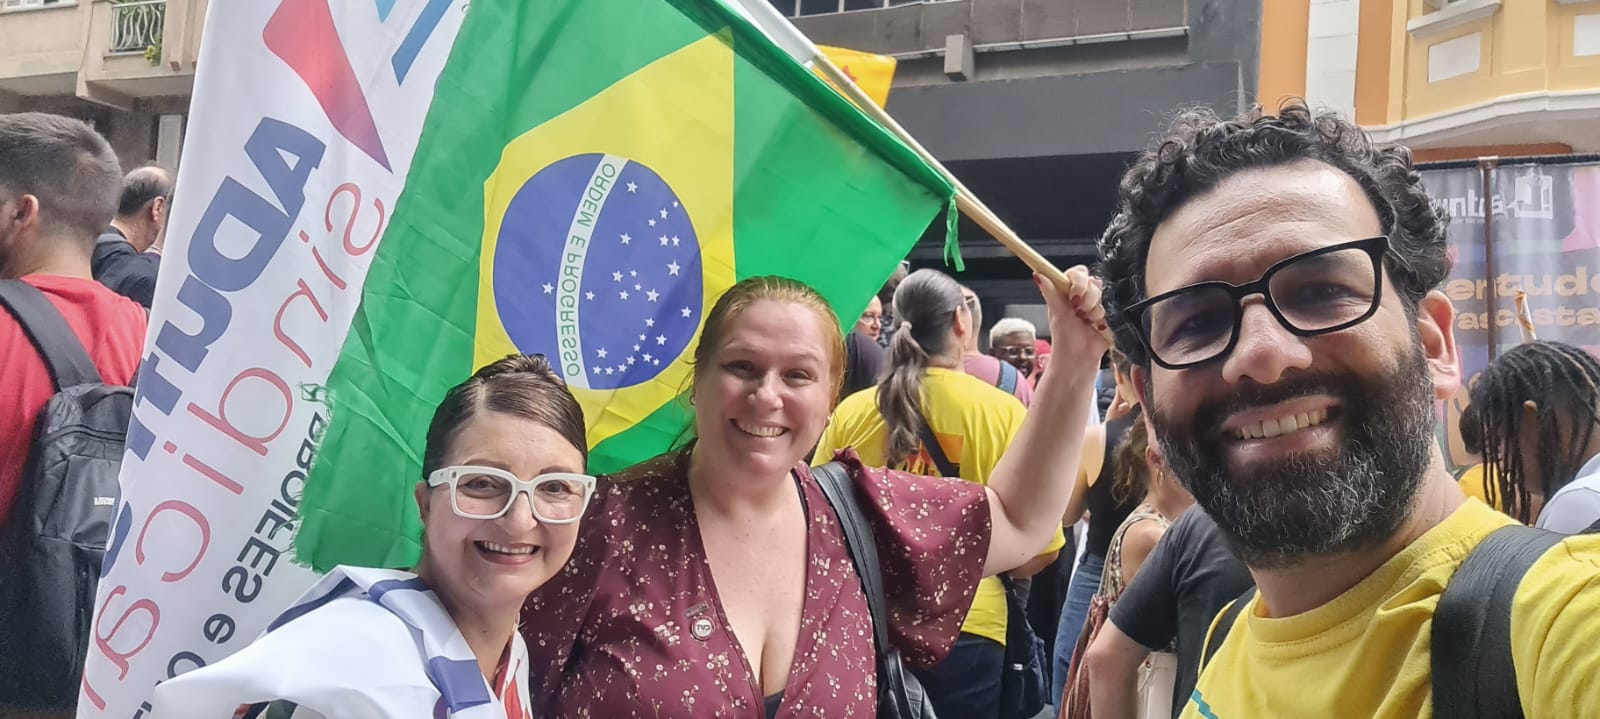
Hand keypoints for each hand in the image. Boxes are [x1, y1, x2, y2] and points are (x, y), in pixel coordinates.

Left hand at [1033, 266, 1108, 381]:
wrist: (1079, 357)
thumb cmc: (1065, 337)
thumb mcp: (1056, 313)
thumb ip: (1050, 292)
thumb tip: (1037, 274)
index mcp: (1068, 290)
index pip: (1078, 273)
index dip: (1079, 280)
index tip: (1074, 294)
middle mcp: (1084, 294)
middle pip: (1093, 281)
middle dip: (1087, 298)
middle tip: (1079, 312)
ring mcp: (1097, 303)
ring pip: (1103, 294)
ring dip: (1093, 311)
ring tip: (1086, 322)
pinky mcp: (1110, 313)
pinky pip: (1112, 307)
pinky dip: (1103, 318)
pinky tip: (1097, 327)